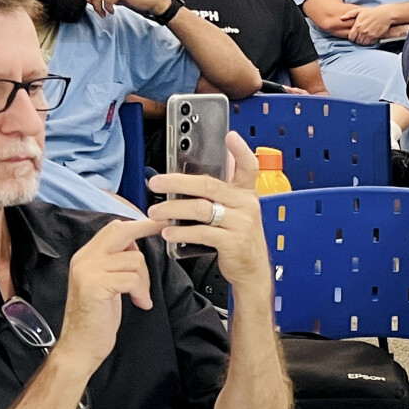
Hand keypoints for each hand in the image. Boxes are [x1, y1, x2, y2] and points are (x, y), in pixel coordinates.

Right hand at [56, 217, 163, 371]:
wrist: (80, 345)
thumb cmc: (96, 317)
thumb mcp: (105, 283)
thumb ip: (115, 262)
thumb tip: (135, 245)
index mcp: (85, 256)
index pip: (113, 229)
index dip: (139, 224)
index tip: (159, 222)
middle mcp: (84, 259)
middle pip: (121, 232)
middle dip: (147, 230)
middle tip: (165, 230)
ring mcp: (88, 271)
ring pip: (134, 259)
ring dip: (144, 280)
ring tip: (139, 296)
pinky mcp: (96, 285)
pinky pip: (133, 279)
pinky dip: (141, 292)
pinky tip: (139, 304)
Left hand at [146, 133, 268, 288]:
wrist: (253, 271)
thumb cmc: (238, 240)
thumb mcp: (237, 213)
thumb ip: (220, 196)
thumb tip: (186, 183)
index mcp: (246, 194)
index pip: (249, 167)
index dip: (241, 151)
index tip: (230, 137)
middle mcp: (246, 205)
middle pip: (209, 186)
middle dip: (177, 183)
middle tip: (156, 183)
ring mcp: (241, 224)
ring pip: (201, 209)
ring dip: (173, 209)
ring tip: (156, 212)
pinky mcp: (233, 242)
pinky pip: (202, 232)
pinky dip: (181, 232)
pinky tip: (168, 232)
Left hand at [348, 3, 402, 44]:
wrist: (385, 14)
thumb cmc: (372, 12)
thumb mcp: (359, 10)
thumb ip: (349, 14)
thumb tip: (341, 18)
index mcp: (357, 25)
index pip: (351, 37)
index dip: (352, 37)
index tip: (355, 35)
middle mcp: (362, 31)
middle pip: (357, 41)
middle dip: (358, 39)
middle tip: (361, 36)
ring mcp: (369, 34)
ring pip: (363, 43)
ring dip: (363, 41)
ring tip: (365, 37)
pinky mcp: (375, 37)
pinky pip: (369, 43)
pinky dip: (369, 42)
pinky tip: (370, 37)